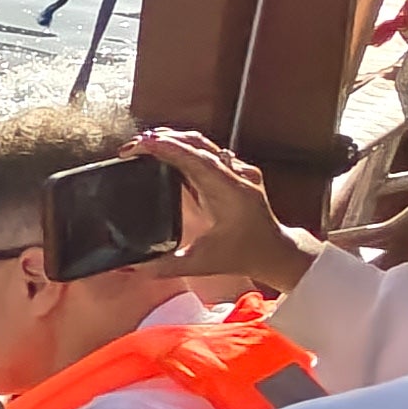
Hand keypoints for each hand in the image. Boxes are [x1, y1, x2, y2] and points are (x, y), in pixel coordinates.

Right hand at [127, 128, 321, 293]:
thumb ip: (166, 266)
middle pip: (198, 145)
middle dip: (163, 140)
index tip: (140, 144)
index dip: (167, 148)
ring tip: (142, 145)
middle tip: (131, 146)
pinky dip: (183, 149)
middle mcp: (237, 175)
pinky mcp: (235, 172)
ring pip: (203, 145)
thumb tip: (132, 268)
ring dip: (172, 141)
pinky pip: (208, 152)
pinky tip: (164, 152)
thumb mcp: (202, 264)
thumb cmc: (244, 255)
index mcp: (232, 192)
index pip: (197, 159)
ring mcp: (239, 171)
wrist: (276, 251)